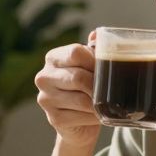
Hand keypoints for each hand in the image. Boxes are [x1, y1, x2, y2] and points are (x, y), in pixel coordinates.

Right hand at [35, 31, 101, 149]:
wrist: (78, 121)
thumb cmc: (86, 87)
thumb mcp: (90, 65)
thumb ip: (94, 50)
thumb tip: (96, 35)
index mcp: (53, 58)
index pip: (76, 53)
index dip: (95, 61)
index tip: (107, 69)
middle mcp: (44, 77)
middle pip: (78, 77)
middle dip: (99, 85)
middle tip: (111, 89)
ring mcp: (46, 99)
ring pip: (83, 100)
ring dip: (100, 103)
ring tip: (107, 102)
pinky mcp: (54, 118)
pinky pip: (82, 116)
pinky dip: (96, 116)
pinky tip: (98, 115)